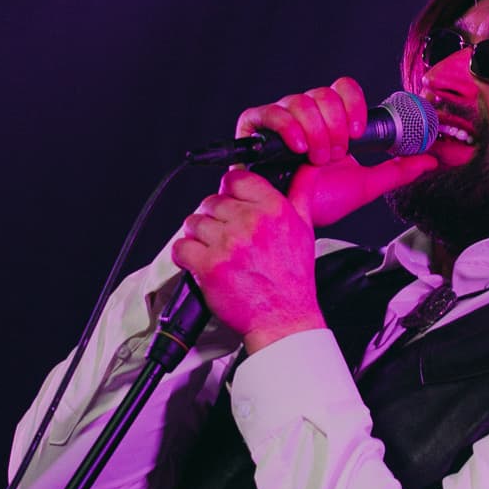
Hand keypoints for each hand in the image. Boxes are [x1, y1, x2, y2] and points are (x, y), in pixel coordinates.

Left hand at [170, 167, 325, 354]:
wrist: (283, 318)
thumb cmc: (293, 278)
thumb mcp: (305, 229)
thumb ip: (302, 193)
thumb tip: (307, 169)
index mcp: (273, 209)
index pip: (235, 178)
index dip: (229, 190)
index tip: (230, 202)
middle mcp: (249, 222)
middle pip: (211, 201)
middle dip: (214, 218)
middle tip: (225, 237)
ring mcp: (227, 244)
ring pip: (193, 222)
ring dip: (198, 237)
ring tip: (213, 251)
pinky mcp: (209, 266)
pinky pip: (180, 247)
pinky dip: (185, 255)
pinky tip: (200, 262)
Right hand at [233, 77, 438, 230]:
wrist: (291, 221)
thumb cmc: (319, 201)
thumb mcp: (364, 185)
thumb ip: (397, 170)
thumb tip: (430, 159)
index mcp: (329, 119)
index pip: (343, 88)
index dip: (353, 104)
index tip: (357, 131)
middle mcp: (304, 113)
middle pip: (323, 93)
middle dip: (334, 127)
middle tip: (335, 154)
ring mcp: (279, 118)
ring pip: (300, 101)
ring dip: (315, 133)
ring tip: (315, 159)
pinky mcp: (254, 127)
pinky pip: (270, 112)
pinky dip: (288, 128)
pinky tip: (297, 149)